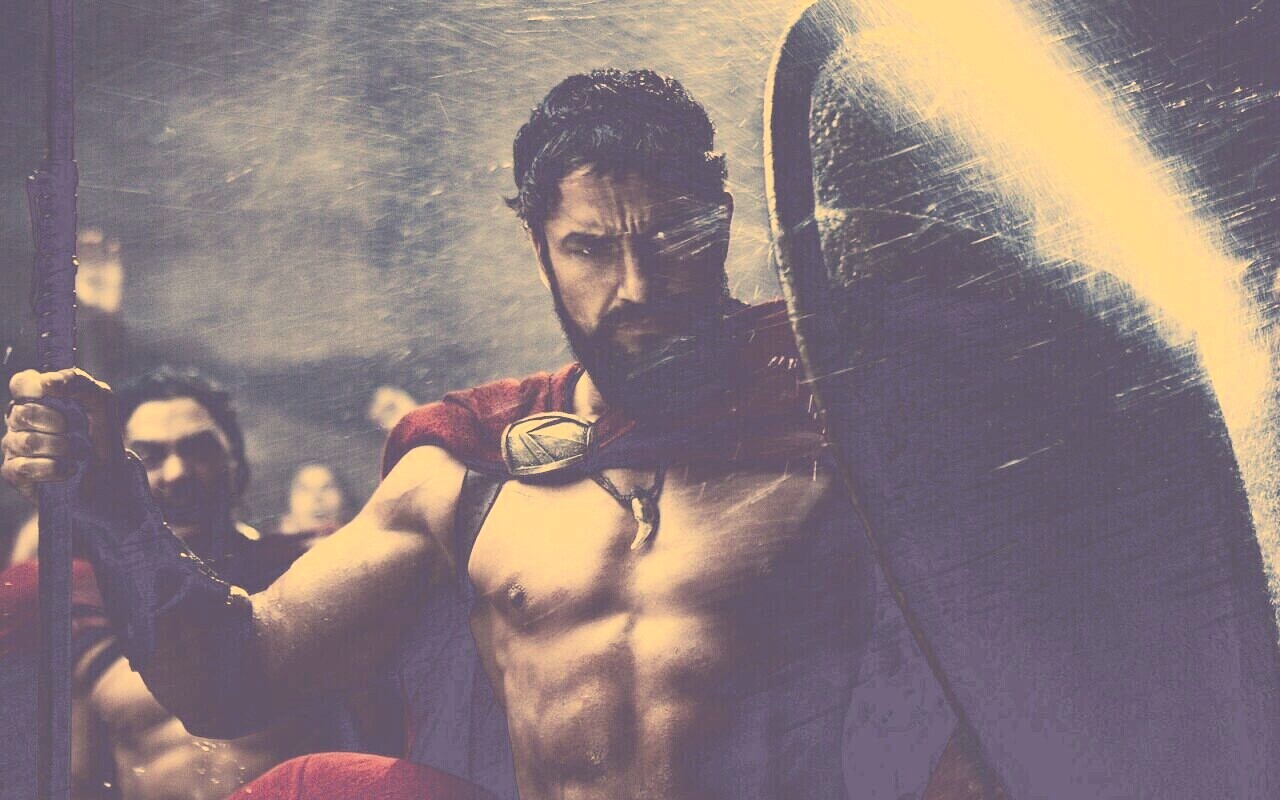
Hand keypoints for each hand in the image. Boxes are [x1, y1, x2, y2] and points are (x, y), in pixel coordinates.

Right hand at [3, 368, 120, 503]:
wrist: (110, 477)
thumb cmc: (101, 436)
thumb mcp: (101, 403)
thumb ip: (79, 384)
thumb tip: (48, 382)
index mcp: (39, 399)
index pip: (21, 383)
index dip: (33, 386)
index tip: (51, 392)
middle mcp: (20, 421)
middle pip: (23, 413)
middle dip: (58, 423)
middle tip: (77, 431)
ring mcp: (14, 446)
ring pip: (27, 442)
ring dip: (62, 447)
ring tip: (80, 453)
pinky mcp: (14, 473)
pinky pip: (24, 468)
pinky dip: (54, 468)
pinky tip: (70, 469)